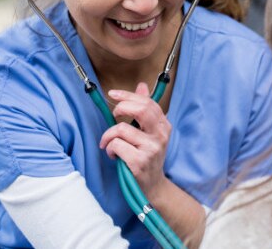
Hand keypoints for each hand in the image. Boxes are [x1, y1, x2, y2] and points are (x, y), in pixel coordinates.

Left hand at [99, 82, 171, 197]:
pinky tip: (114, 156)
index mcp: (163, 125)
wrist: (153, 186)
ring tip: (110, 145)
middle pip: (140, 110)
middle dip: (120, 108)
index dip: (128, 95)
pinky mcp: (139, 162)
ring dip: (109, 137)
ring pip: (121, 129)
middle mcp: (160, 135)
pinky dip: (110, 149)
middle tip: (114, 116)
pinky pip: (116, 146)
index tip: (112, 93)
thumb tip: (142, 86)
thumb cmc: (147, 156)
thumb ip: (145, 109)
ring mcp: (151, 149)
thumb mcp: (149, 132)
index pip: (147, 102)